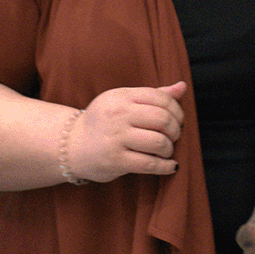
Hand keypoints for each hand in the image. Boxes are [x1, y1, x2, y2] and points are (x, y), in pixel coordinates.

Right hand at [63, 81, 186, 181]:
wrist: (71, 145)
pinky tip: (170, 166)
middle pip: (163, 120)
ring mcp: (116, 138)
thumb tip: (182, 87)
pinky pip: (150, 164)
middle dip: (176, 130)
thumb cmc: (104, 121)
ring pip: (159, 142)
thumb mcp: (123, 101)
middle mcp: (118, 115)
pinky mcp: (116, 160)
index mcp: (122, 96)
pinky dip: (166, 166)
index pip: (161, 98)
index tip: (178, 120)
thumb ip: (153, 95)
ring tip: (166, 150)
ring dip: (169, 149)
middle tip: (174, 136)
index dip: (177, 110)